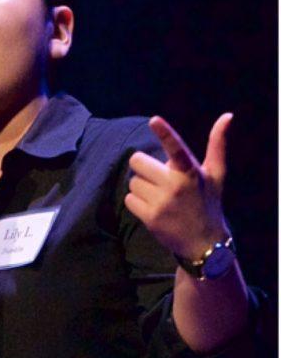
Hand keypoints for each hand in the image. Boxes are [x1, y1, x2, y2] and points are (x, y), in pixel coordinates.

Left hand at [126, 113, 231, 260]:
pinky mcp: (150, 217)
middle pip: (137, 161)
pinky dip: (137, 202)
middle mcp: (175, 185)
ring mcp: (162, 202)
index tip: (154, 119)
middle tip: (159, 179)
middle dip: (144, 167)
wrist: (203, 241)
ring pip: (132, 181)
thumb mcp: (216, 173)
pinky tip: (153, 208)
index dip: (165, 132)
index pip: (176, 148)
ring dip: (142, 187)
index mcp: (190, 172)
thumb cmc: (208, 201)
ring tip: (160, 197)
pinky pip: (129, 199)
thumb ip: (217, 144)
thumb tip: (227, 115)